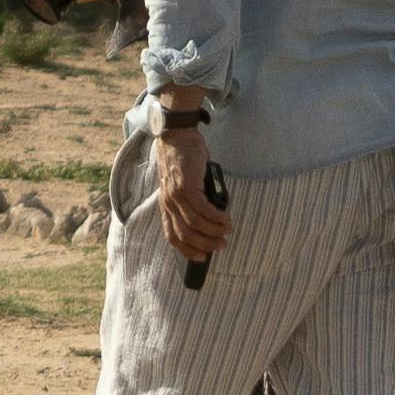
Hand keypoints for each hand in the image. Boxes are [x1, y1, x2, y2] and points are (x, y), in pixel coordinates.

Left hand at [156, 110, 229, 261]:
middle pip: (185, 235)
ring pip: (195, 224)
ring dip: (214, 231)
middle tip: (222, 244)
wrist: (177, 137)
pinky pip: (203, 209)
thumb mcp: (183, 186)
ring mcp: (176, 195)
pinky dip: (216, 217)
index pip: (172, 236)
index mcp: (166, 206)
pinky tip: (225, 218)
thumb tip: (212, 218)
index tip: (203, 257)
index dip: (188, 250)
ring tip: (228, 230)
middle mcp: (168, 204)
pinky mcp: (187, 186)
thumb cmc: (184, 161)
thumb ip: (192, 202)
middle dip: (206, 244)